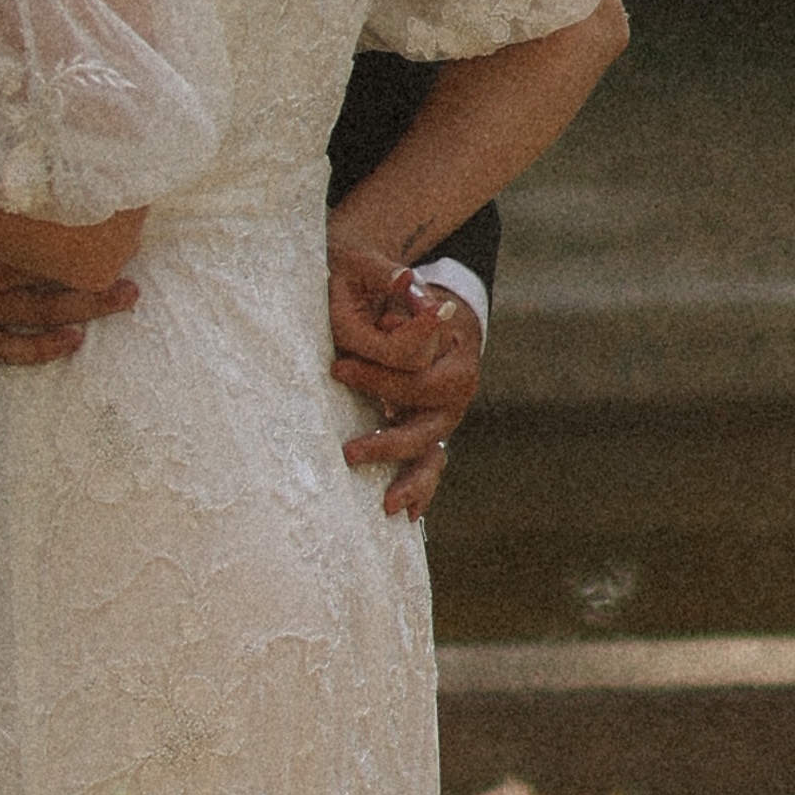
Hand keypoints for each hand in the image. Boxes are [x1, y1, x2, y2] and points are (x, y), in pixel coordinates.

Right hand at [0, 222, 140, 366]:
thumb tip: (32, 130)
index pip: (43, 236)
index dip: (83, 234)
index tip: (122, 223)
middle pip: (51, 278)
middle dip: (96, 276)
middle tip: (134, 272)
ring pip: (39, 313)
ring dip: (85, 308)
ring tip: (123, 297)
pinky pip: (6, 348)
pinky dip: (41, 348)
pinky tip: (72, 340)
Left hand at [330, 250, 482, 520]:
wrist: (422, 304)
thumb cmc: (396, 291)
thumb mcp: (389, 277)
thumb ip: (395, 281)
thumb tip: (406, 282)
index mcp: (454, 355)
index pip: (419, 375)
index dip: (380, 375)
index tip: (337, 368)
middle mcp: (457, 391)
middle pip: (429, 425)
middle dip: (390, 442)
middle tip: (349, 451)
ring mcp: (444, 415)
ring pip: (434, 454)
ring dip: (413, 482)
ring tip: (387, 506)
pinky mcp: (428, 428)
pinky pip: (428, 465)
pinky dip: (420, 489)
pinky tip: (407, 516)